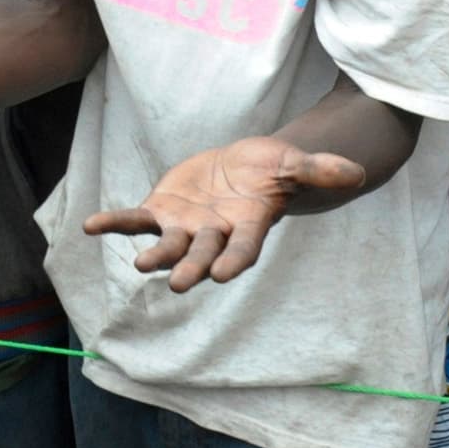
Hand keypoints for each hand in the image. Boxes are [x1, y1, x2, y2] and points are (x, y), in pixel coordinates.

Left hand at [82, 135, 367, 291]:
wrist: (241, 166)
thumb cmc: (272, 169)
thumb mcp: (294, 164)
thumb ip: (319, 171)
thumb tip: (358, 173)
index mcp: (247, 228)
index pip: (242, 249)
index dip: (234, 260)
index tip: (223, 274)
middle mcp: (214, 234)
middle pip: (202, 254)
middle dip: (192, 268)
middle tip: (182, 284)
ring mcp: (185, 226)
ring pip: (168, 244)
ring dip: (156, 255)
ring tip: (140, 265)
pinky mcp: (162, 211)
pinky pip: (135, 219)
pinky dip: (114, 223)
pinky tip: (90, 225)